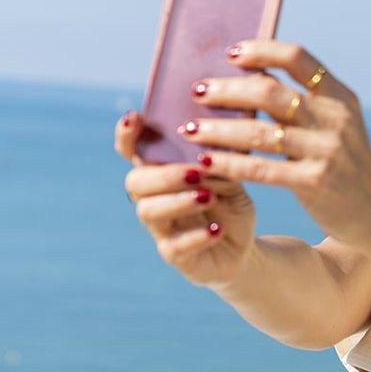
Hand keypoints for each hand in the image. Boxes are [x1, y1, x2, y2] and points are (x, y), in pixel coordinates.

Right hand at [115, 110, 257, 286]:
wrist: (243, 247)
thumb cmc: (230, 204)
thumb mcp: (231, 178)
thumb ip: (218, 163)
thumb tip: (210, 150)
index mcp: (163, 172)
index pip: (133, 152)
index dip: (127, 135)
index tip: (134, 116)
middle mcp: (154, 198)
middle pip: (136, 182)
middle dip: (164, 174)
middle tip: (195, 172)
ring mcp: (161, 227)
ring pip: (148, 211)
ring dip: (178, 201)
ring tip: (208, 197)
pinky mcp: (174, 254)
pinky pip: (174, 246)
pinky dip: (197, 236)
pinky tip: (218, 230)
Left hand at [176, 39, 370, 248]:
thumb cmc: (343, 165)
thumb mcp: (334, 126)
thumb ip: (302, 103)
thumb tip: (250, 74)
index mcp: (340, 96)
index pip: (297, 58)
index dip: (261, 50)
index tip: (231, 54)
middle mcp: (335, 118)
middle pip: (270, 91)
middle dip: (226, 90)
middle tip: (197, 92)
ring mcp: (327, 150)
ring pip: (259, 131)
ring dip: (217, 129)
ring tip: (189, 130)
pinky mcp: (315, 182)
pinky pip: (261, 168)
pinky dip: (228, 162)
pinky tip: (205, 161)